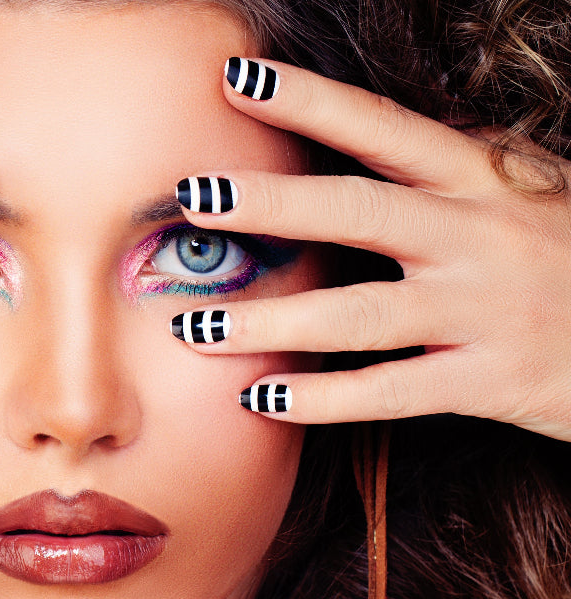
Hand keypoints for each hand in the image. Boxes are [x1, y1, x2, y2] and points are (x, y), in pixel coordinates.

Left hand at [173, 57, 570, 440]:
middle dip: (270, 203)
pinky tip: (261, 399)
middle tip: (193, 197)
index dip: (308, 101)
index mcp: (479, 178)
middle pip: (356, 211)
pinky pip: (390, 392)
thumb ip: (451, 169)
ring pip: (357, 315)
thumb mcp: (525, 191)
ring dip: (271, 321)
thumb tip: (367, 136)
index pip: (380, 127)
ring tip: (197, 328)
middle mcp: (476, 235)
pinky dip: (322, 400)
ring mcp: (481, 309)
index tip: (237, 79)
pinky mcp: (490, 379)